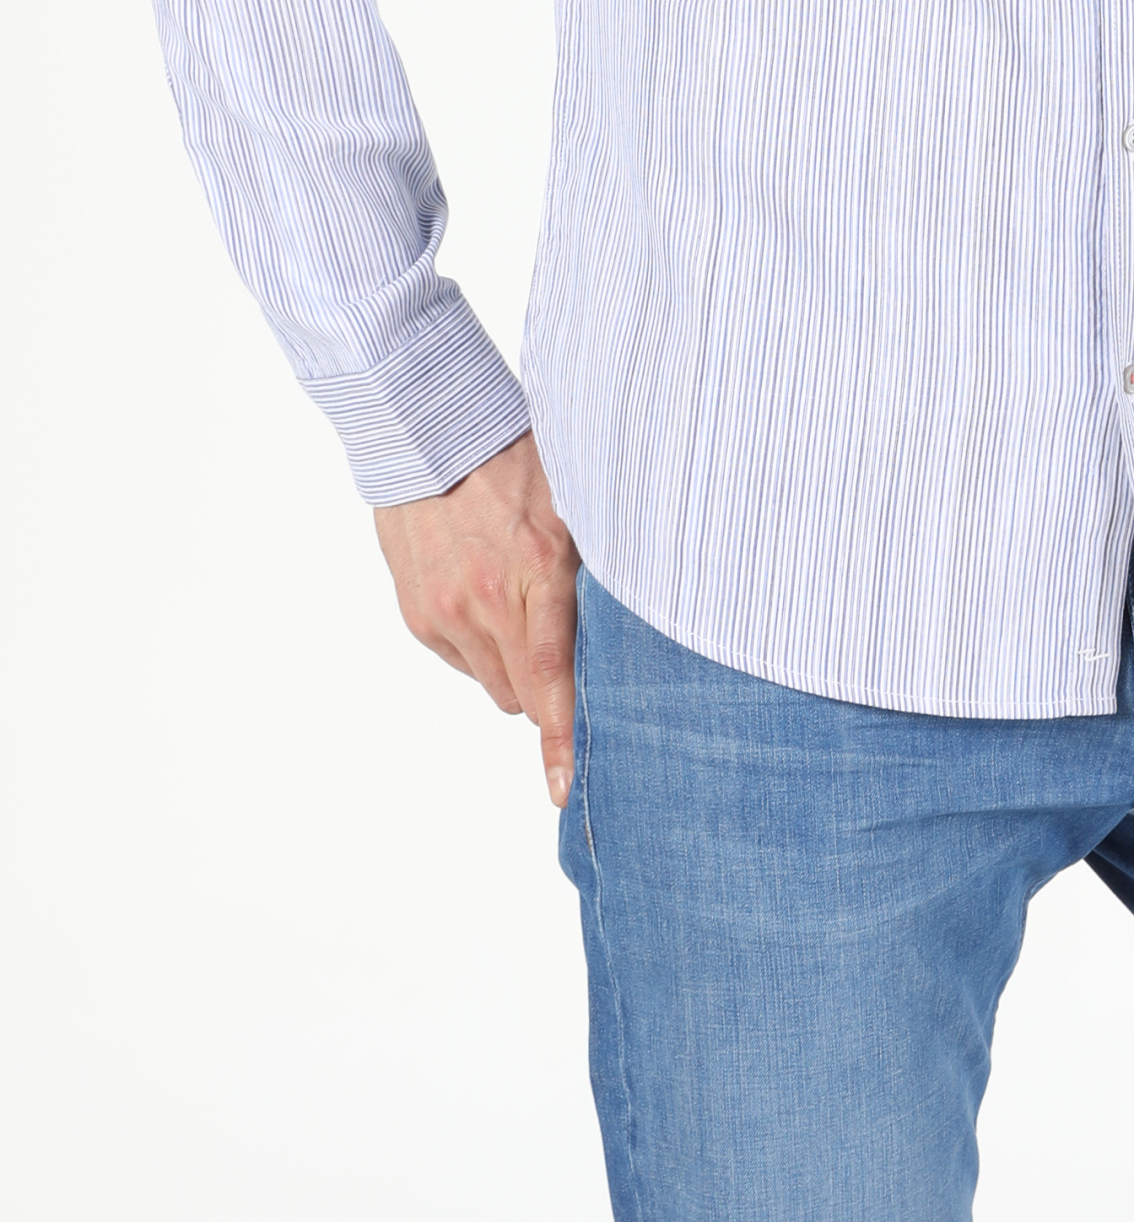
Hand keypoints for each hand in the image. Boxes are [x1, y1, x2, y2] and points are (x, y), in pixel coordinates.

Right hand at [374, 431, 581, 805]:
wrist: (428, 433)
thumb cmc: (516, 460)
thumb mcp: (576, 508)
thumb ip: (595, 575)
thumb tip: (627, 632)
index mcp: (536, 574)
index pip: (552, 679)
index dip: (562, 739)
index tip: (566, 788)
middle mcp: (484, 603)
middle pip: (523, 694)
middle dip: (547, 684)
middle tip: (561, 639)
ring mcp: (444, 612)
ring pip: (493, 681)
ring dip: (512, 662)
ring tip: (518, 603)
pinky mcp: (417, 613)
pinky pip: (460, 659)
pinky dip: (478, 642)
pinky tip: (486, 593)